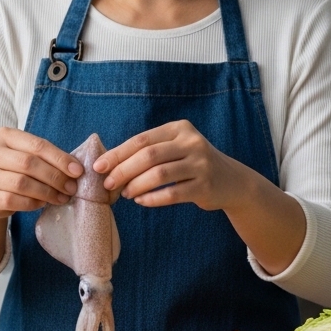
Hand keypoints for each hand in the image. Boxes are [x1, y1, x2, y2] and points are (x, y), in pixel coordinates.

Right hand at [0, 127, 82, 219]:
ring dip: (46, 192)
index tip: (78, 171)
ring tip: (61, 197)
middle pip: (28, 163)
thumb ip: (47, 157)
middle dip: (55, 176)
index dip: (60, 158)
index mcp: (4, 135)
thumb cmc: (14, 171)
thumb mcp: (27, 156)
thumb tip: (76, 168)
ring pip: (21, 183)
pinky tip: (42, 203)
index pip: (36, 145)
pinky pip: (12, 200)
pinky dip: (32, 203)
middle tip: (71, 188)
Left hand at [94, 120, 260, 209]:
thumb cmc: (192, 164)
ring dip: (136, 186)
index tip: (99, 166)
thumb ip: (148, 151)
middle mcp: (192, 143)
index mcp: (180, 129)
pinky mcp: (205, 186)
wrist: (231, 181)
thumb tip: (109, 164)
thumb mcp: (175, 148)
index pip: (142, 139)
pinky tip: (141, 201)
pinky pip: (172, 194)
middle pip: (149, 156)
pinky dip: (152, 199)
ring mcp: (201, 164)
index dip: (118, 153)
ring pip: (160, 175)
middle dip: (124, 171)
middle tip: (108, 184)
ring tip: (125, 194)